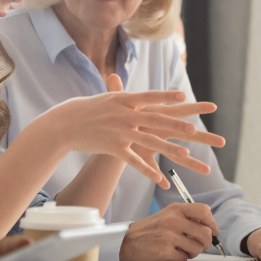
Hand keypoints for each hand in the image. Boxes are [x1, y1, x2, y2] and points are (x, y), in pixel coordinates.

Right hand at [41, 76, 220, 187]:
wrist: (66, 124)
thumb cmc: (87, 109)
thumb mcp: (106, 98)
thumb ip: (121, 92)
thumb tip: (128, 81)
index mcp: (124, 100)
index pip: (150, 96)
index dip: (167, 97)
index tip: (184, 95)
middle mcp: (124, 114)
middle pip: (155, 120)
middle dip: (176, 125)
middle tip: (193, 129)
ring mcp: (119, 131)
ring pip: (148, 141)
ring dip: (168, 148)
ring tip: (186, 154)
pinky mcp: (113, 148)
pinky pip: (134, 161)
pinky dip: (148, 171)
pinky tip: (160, 179)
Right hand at [118, 203, 219, 260]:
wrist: (128, 240)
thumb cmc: (151, 229)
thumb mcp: (168, 215)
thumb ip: (187, 217)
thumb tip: (210, 229)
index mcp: (176, 209)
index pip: (205, 211)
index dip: (212, 224)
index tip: (212, 231)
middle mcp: (174, 220)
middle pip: (206, 233)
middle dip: (206, 243)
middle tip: (199, 244)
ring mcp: (169, 235)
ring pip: (198, 248)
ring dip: (193, 252)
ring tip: (183, 249)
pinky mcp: (165, 250)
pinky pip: (185, 258)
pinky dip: (181, 258)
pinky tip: (172, 253)